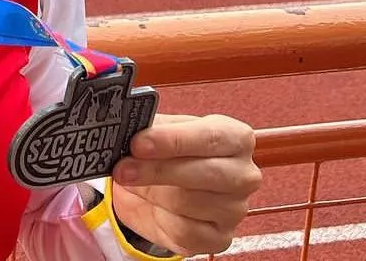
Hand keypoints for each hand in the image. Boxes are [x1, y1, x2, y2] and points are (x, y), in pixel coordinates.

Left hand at [109, 113, 262, 256]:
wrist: (167, 186)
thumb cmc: (172, 151)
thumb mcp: (163, 130)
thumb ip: (151, 127)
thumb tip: (126, 129)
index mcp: (235, 138)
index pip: (209, 137)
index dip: (171, 140)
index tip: (138, 143)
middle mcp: (243, 174)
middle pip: (205, 173)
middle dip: (156, 170)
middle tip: (122, 168)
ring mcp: (234, 209)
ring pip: (188, 203)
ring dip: (150, 192)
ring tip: (129, 181)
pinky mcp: (219, 238)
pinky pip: (184, 231)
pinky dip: (158, 218)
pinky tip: (149, 204)